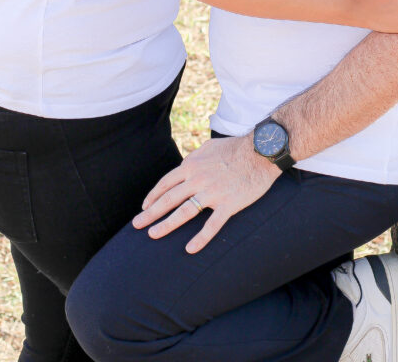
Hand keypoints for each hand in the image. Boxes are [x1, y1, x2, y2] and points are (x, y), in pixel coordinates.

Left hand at [132, 135, 279, 253]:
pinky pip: (212, 225)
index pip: (166, 183)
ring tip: (153, 235)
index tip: (144, 206)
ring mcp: (212, 193)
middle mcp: (198, 180)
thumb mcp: (209, 146)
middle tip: (137, 225)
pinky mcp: (228, 204)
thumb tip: (185, 163)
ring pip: (184, 212)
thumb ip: (195, 157)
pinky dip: (200, 238)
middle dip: (150, 213)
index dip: (153, 195)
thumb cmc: (235, 147)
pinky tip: (190, 249)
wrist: (260, 151)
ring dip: (166, 225)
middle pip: (169, 199)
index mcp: (192, 166)